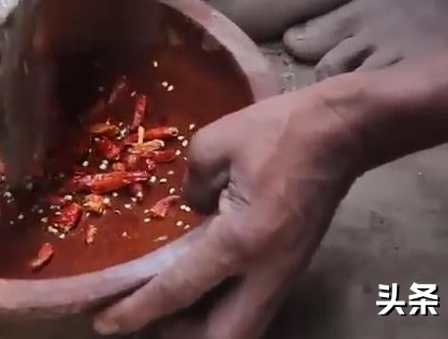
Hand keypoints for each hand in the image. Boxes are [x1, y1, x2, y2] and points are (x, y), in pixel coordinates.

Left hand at [93, 77, 365, 337]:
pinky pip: (254, 306)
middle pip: (223, 337)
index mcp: (240, 240)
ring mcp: (284, 274)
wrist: (341, 131)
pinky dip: (223, 309)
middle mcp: (265, 271)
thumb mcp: (213, 143)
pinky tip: (202, 290)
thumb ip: (190, 185)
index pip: (179, 291)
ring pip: (244, 328)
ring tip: (169, 312)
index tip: (106, 324)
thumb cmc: (278, 130)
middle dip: (180, 337)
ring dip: (206, 328)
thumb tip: (190, 210)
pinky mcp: (292, 266)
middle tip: (143, 321)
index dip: (137, 311)